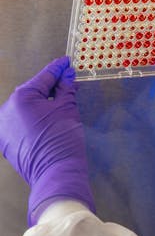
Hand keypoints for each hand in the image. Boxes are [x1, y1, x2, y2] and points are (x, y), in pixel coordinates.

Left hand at [0, 57, 94, 225]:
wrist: (55, 172)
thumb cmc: (63, 138)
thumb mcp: (68, 109)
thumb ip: (66, 89)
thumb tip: (68, 75)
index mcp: (21, 97)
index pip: (44, 77)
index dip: (58, 69)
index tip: (66, 62)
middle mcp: (6, 109)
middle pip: (32, 91)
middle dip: (49, 86)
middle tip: (67, 82)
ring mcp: (3, 126)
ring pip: (25, 107)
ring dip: (41, 102)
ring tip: (59, 101)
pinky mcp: (5, 141)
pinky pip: (20, 122)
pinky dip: (33, 118)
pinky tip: (48, 119)